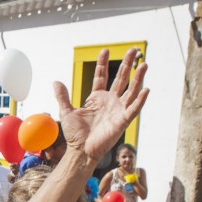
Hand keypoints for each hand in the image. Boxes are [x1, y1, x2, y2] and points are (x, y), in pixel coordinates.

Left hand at [53, 48, 148, 164]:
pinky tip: (146, 89)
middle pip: (121, 78)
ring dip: (138, 78)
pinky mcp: (122, 121)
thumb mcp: (66, 111)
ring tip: (143, 64)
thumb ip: (62, 96)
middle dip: (127, 64)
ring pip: (131, 90)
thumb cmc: (75, 134)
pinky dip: (140, 100)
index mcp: (96, 98)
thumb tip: (55, 82)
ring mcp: (117, 110)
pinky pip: (134, 109)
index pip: (101, 76)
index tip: (104, 50)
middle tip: (133, 50)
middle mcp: (110, 101)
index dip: (102, 64)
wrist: (80, 150)